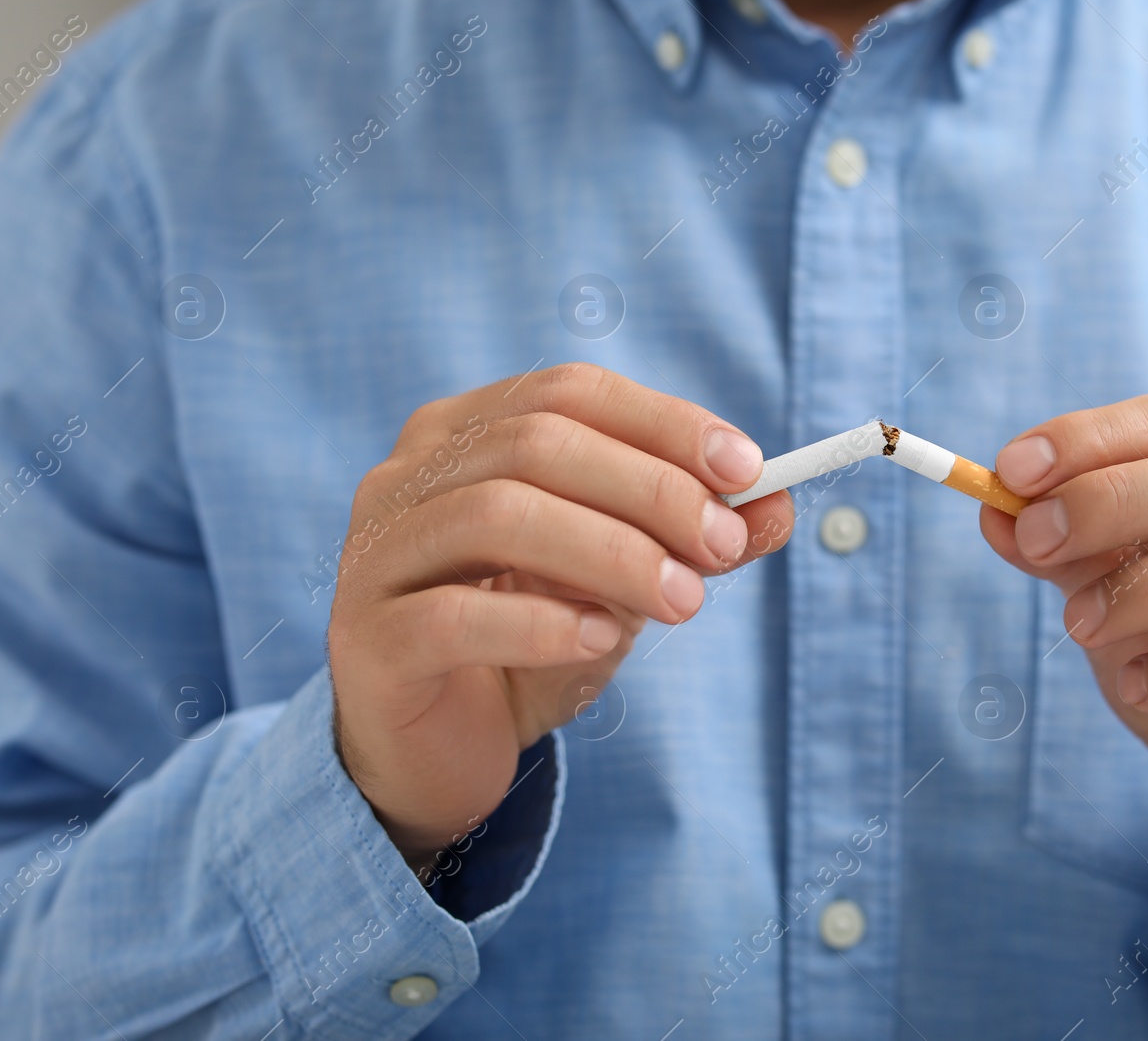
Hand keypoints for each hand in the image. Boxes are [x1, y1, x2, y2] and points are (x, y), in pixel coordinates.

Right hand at [327, 363, 791, 868]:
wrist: (437, 754)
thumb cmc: (527, 647)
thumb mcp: (621, 585)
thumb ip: (690, 541)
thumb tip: (780, 505)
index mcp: (463, 434)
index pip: (567, 392)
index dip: (662, 424)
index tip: (746, 469)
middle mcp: (406, 476)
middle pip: (535, 443)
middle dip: (649, 490)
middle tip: (723, 546)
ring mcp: (375, 553)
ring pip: (495, 514)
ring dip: (610, 552)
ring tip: (683, 601)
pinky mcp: (366, 639)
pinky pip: (454, 615)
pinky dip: (541, 622)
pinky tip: (601, 641)